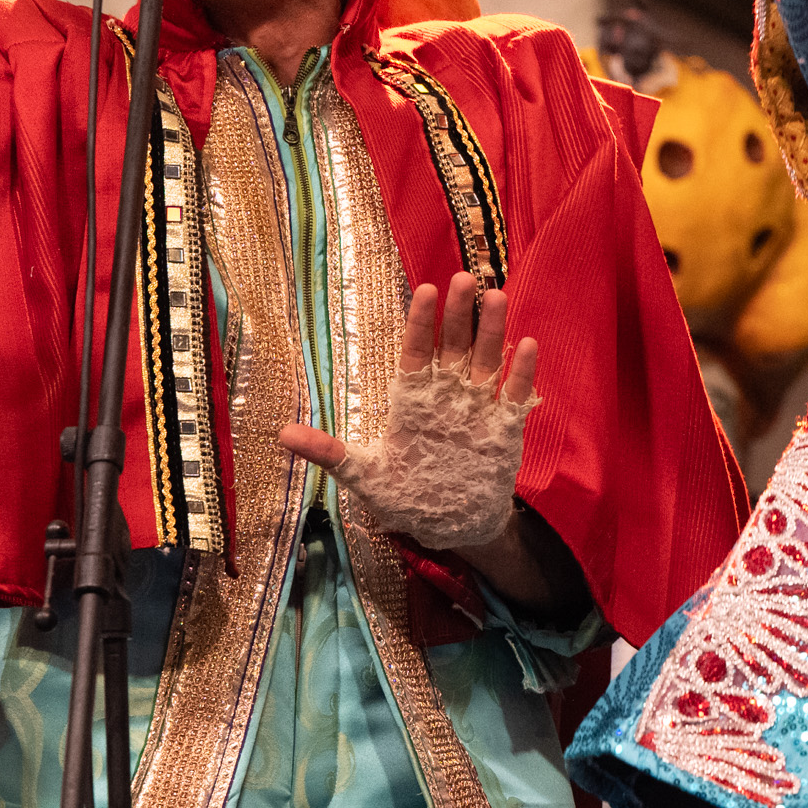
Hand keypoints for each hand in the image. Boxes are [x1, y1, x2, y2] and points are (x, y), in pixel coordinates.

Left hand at [280, 272, 537, 551]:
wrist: (449, 528)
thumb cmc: (404, 496)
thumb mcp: (362, 474)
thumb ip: (328, 452)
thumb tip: (282, 434)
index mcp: (413, 399)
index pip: (417, 351)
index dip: (421, 322)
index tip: (425, 290)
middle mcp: (446, 396)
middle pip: (454, 346)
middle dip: (458, 314)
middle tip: (463, 279)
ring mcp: (477, 410)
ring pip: (486, 361)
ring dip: (492, 331)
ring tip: (496, 296)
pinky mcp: (504, 430)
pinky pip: (513, 396)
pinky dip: (520, 373)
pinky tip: (525, 345)